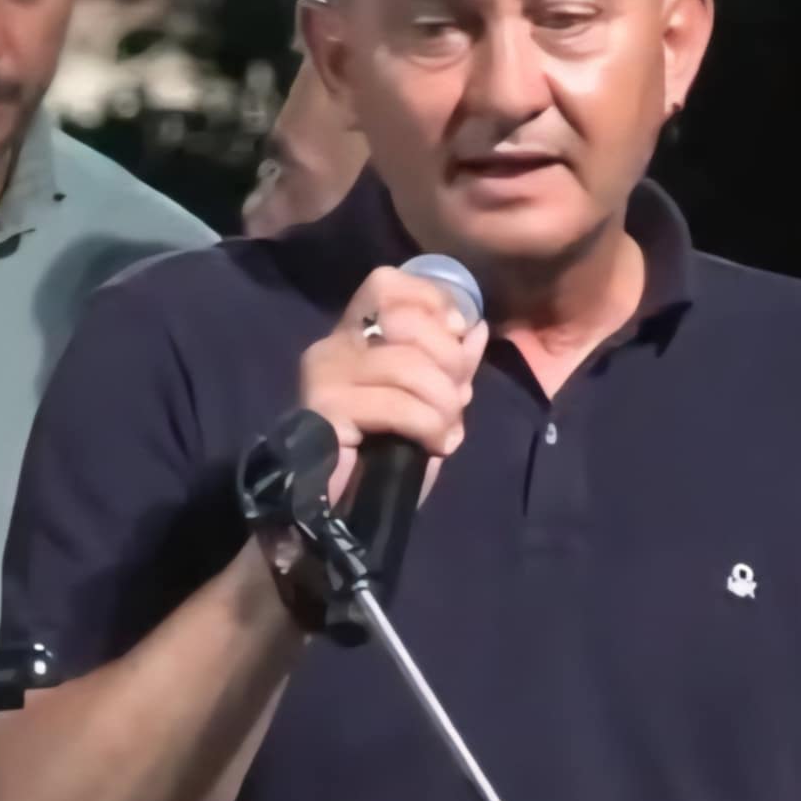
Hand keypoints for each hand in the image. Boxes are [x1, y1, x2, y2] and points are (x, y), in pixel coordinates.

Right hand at [298, 265, 486, 510]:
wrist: (341, 517)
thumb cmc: (382, 462)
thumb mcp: (429, 406)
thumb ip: (451, 366)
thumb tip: (476, 327)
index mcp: (352, 338)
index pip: (386, 283)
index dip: (431, 299)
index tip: (458, 333)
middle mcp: (332, 346)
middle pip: (405, 318)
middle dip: (448, 360)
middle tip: (457, 401)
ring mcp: (324, 375)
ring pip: (408, 364)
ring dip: (443, 404)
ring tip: (446, 433)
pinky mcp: (325, 409)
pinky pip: (397, 404)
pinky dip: (429, 426)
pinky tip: (434, 447)